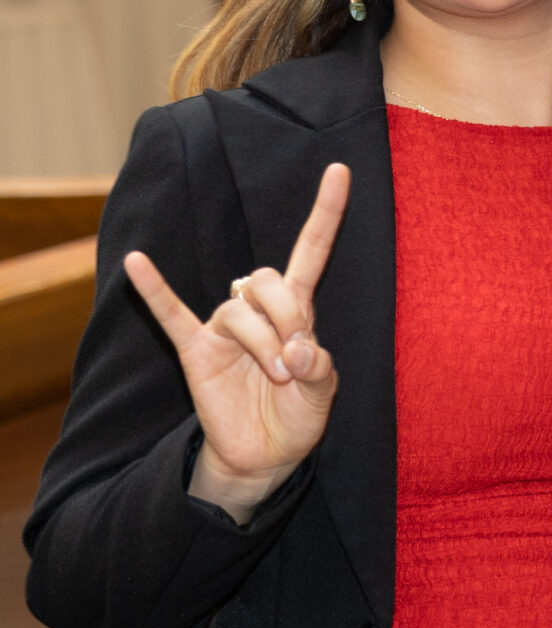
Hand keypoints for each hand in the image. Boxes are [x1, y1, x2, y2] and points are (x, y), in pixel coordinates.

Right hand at [124, 163, 347, 523]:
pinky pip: (171, 313)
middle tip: (294, 363)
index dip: (326, 212)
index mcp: (298, 308)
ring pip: (239, 309)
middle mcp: (259, 308)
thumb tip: (299, 348)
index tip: (340, 169)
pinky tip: (136, 262)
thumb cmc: (297, 415)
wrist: (264, 457)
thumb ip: (319, 367)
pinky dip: (154, 289)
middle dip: (287, 318)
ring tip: (275, 375)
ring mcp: (225, 328)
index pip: (312, 248)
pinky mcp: (196, 351)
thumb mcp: (324, 393)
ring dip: (262, 342)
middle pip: (268, 280)